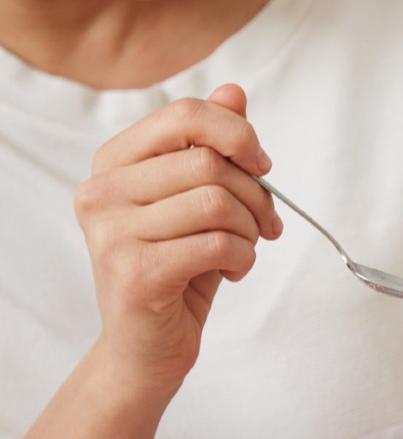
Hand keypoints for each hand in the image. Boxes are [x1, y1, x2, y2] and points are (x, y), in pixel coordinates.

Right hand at [74, 84, 279, 402]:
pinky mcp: (134, 272)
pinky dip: (243, 259)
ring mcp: (111, 233)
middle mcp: (101, 191)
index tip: (263, 166)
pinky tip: (232, 272)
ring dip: (250, 231)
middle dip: (257, 194)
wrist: (147, 347)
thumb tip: (234, 92)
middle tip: (265, 225)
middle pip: (208, 162)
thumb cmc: (177, 267)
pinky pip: (217, 244)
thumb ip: (212, 145)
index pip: (185, 114)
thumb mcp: (198, 199)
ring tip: (243, 251)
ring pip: (217, 203)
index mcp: (114, 162)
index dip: (238, 134)